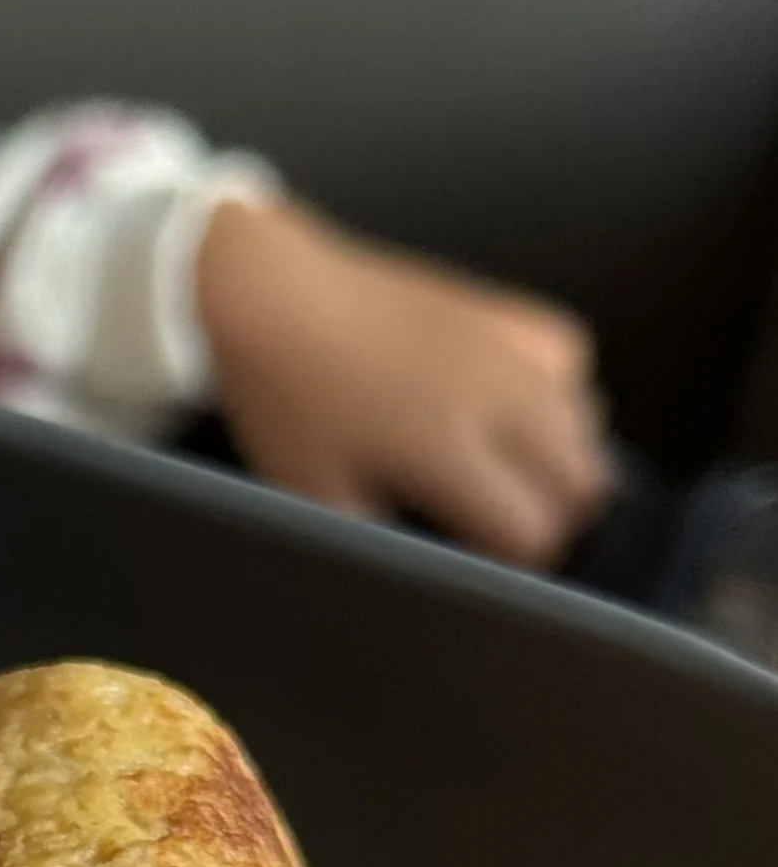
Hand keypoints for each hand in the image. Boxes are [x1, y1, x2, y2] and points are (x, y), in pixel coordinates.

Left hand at [197, 196, 611, 567]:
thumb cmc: (289, 399)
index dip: (511, 562)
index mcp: (449, 448)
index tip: (485, 565)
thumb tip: (433, 568)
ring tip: (504, 474)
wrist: (279, 299)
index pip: (533, 530)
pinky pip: (570, 363)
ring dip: (558, 461)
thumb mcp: (319, 496)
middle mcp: (500, 396)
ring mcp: (512, 349)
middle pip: (583, 484)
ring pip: (587, 426)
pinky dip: (554, 394)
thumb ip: (387, 539)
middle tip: (499, 526)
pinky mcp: (510, 312)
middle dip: (550, 518)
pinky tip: (507, 406)